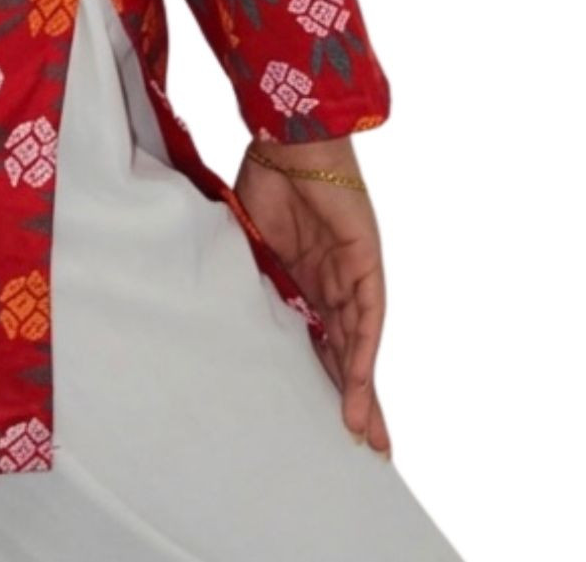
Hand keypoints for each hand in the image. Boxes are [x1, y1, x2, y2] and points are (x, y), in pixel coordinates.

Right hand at [233, 139, 391, 456]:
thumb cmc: (263, 180)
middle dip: (353, 399)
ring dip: (361, 388)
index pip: (317, 342)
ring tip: (362, 432)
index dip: (321, 381)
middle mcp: (333, 284)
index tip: (323, 424)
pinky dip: (362, 352)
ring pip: (359, 343)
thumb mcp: (248, 246)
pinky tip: (359, 386)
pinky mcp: (365, 261)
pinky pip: (365, 316)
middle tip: (364, 447)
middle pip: (345, 352)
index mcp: (304, 281)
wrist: (287, 140)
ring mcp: (351, 274)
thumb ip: (248, 282)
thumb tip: (220, 320)